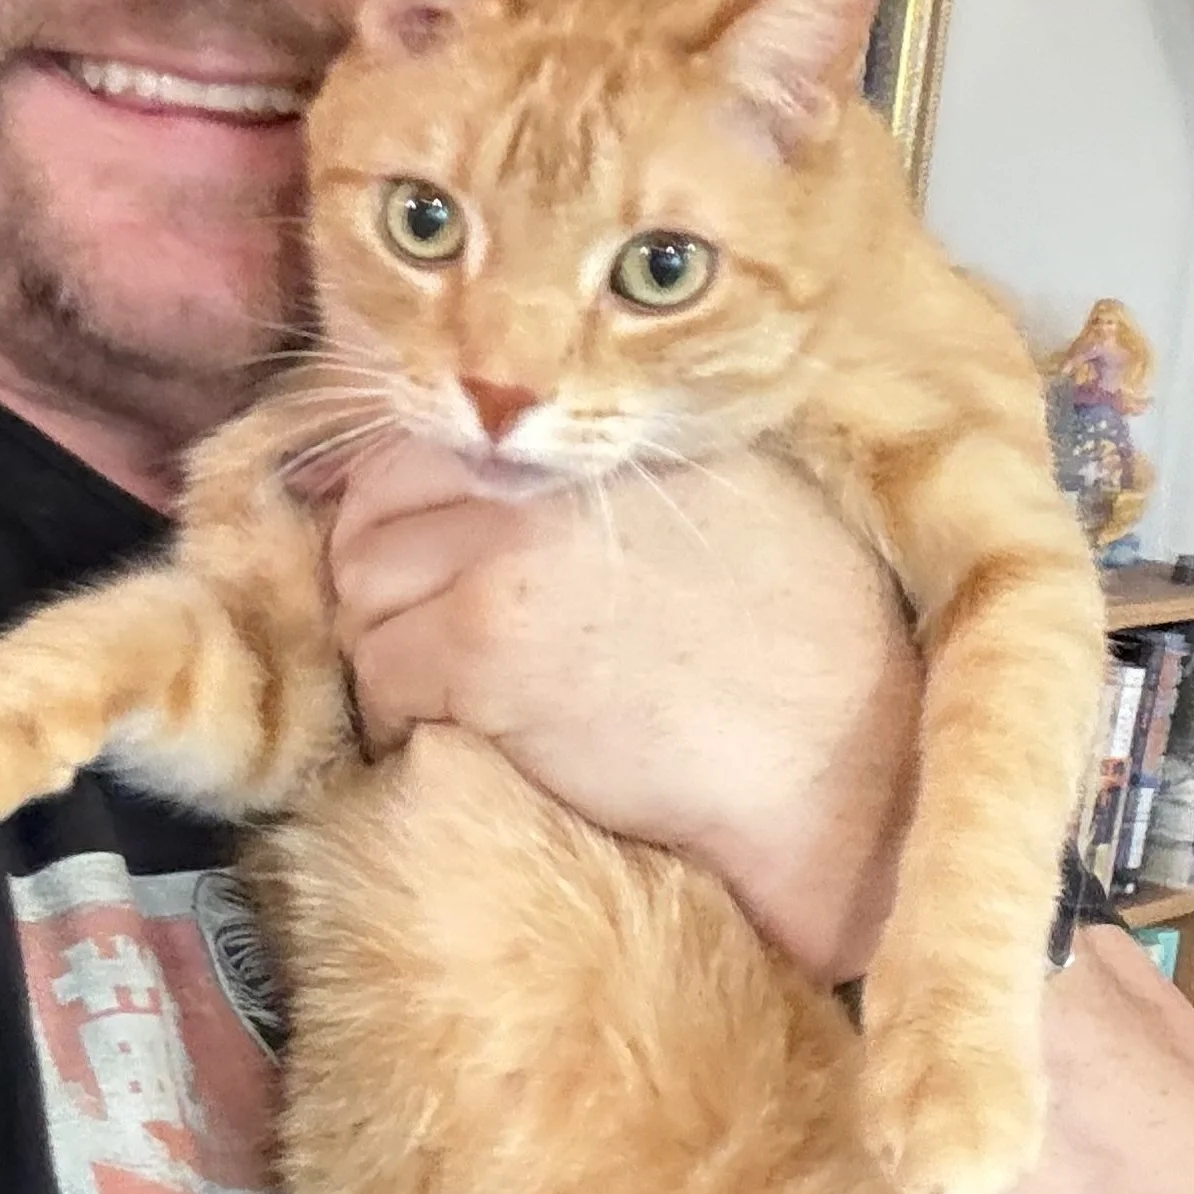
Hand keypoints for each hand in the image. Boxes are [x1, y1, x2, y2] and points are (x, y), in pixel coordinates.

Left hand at [325, 441, 922, 983]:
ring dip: (384, 647)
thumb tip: (541, 477)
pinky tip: (449, 740)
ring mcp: (503, 562)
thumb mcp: (733, 500)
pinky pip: (382, 677)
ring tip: (432, 694)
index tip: (412, 555)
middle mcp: (539, 479)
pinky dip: (396, 717)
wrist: (830, 758)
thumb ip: (627, 472)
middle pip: (374, 508)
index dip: (399, 503)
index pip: (432, 440)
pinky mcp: (484, 655)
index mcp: (598, 435)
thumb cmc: (808, 647)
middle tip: (408, 635)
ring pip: (363, 592)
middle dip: (374, 574)